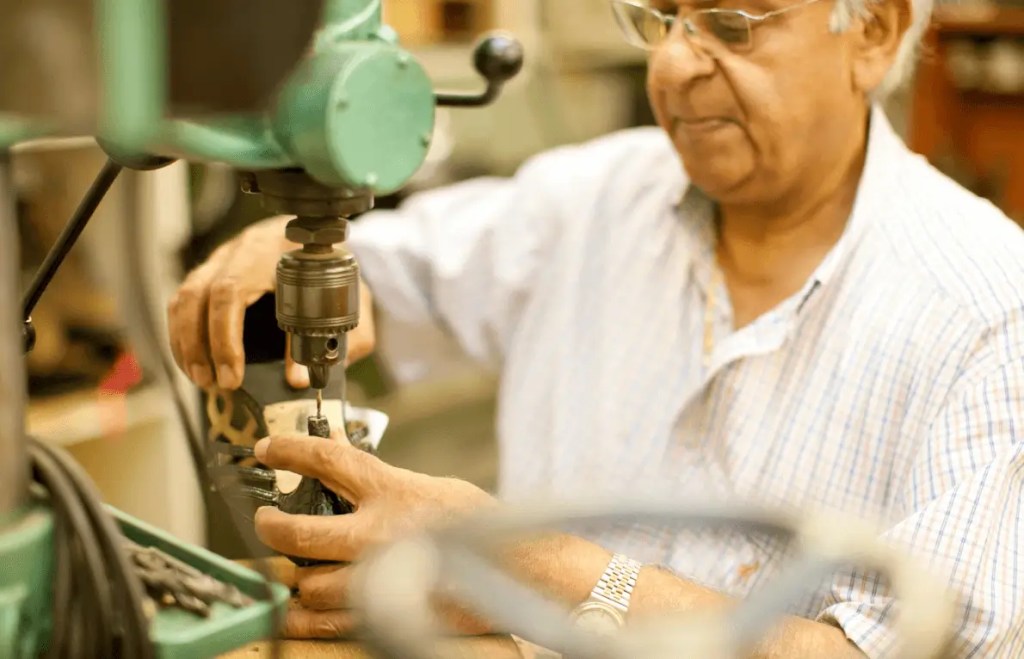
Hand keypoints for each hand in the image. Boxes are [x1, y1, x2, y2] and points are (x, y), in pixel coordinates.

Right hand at [167, 217, 375, 389]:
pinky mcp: (211, 270)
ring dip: (186, 342)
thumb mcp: (347, 302)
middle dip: (201, 345)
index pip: (233, 291)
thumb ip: (340, 339)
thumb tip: (300, 380)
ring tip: (201, 379)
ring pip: (185, 297)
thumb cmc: (332, 272)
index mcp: (273, 253)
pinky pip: (181, 301)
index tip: (233, 375)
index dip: (226, 337)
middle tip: (214, 383)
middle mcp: (241, 250)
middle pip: (200, 294)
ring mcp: (221, 257)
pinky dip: (181, 334)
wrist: (323, 240)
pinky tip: (192, 363)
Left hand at [252, 433, 494, 637]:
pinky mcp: (385, 615)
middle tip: (264, 520)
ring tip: (294, 568)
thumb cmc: (478, 527)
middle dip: (270, 526)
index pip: (327, 461)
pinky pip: (326, 621)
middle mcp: (378, 534)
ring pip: (308, 583)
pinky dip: (305, 615)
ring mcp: (379, 578)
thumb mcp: (432, 487)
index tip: (267, 449)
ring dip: (296, 576)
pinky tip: (297, 607)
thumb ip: (384, 481)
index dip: (289, 452)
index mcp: (392, 493)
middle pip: (298, 533)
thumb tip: (341, 465)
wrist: (515, 571)